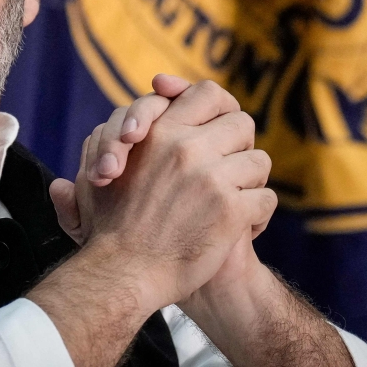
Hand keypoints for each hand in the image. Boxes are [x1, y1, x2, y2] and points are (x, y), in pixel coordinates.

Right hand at [51, 77, 275, 310]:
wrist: (123, 273)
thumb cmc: (109, 225)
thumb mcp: (101, 168)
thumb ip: (113, 136)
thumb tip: (137, 117)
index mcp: (159, 131)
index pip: (207, 94)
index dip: (219, 106)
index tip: (217, 125)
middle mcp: (186, 148)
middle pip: (242, 123)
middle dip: (239, 146)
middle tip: (228, 168)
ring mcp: (210, 178)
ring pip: (259, 161)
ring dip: (250, 182)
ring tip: (234, 201)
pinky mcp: (230, 211)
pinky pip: (265, 199)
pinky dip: (257, 216)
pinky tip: (241, 228)